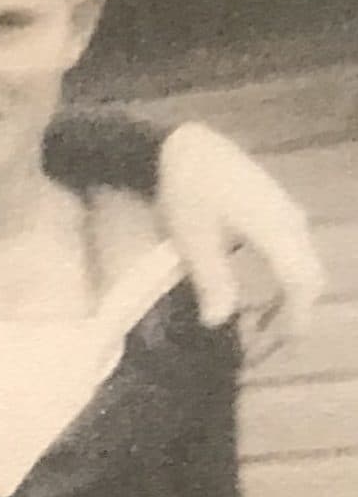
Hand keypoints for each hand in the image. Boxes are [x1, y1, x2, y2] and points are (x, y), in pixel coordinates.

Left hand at [159, 124, 325, 360]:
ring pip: (303, 267)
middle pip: (309, 277)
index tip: (277, 348)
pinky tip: (258, 300)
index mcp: (276, 229)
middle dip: (292, 317)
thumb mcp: (192, 240)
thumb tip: (219, 321)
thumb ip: (211, 280)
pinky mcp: (278, 212)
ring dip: (287, 301)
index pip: (301, 281)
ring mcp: (288, 214)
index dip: (294, 319)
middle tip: (264, 348)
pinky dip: (282, 283)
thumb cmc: (187, 191)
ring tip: (258, 330)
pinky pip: (293, 254)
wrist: (188, 147)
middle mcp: (291, 222)